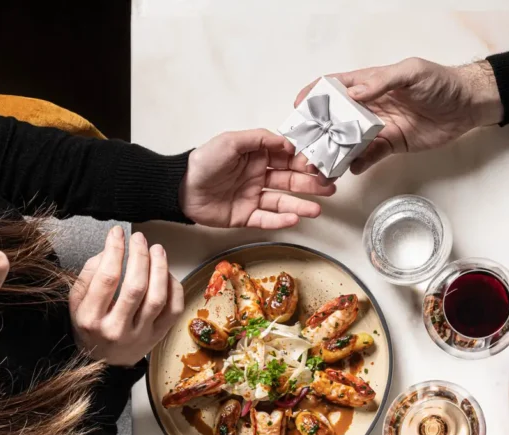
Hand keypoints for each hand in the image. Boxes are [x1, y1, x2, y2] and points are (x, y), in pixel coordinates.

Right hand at [69, 226, 182, 366]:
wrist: (104, 361)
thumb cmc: (91, 325)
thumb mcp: (77, 302)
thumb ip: (90, 274)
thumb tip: (112, 250)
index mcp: (91, 318)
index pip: (107, 278)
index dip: (114, 251)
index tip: (117, 233)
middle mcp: (116, 328)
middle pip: (135, 287)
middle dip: (140, 257)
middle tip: (140, 239)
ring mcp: (140, 335)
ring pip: (157, 298)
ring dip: (160, 268)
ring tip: (157, 249)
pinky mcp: (158, 336)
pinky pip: (174, 309)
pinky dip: (174, 287)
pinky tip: (167, 273)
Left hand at [179, 129, 335, 229]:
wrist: (180, 189)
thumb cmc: (203, 163)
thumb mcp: (230, 141)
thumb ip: (259, 139)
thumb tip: (287, 142)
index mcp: (257, 156)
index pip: (287, 158)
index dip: (303, 162)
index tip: (317, 165)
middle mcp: (259, 176)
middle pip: (290, 181)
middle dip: (311, 185)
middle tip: (329, 188)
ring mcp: (254, 197)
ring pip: (283, 202)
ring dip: (301, 205)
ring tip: (317, 210)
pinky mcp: (246, 216)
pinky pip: (268, 219)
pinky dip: (281, 220)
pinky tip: (294, 219)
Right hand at [296, 59, 502, 174]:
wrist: (466, 105)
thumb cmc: (440, 82)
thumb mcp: (411, 73)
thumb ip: (381, 82)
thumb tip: (355, 95)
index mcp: (369, 83)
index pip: (334, 87)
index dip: (314, 95)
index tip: (298, 107)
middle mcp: (370, 105)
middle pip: (336, 118)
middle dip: (319, 131)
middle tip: (305, 145)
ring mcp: (380, 126)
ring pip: (350, 140)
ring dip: (335, 151)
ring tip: (321, 164)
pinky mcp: (392, 144)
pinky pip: (370, 155)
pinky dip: (359, 162)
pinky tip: (349, 169)